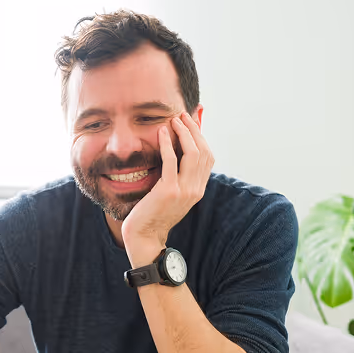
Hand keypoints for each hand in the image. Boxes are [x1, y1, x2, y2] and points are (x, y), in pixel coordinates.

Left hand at [121, 111, 214, 253]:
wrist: (145, 237)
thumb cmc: (153, 215)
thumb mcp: (173, 195)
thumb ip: (179, 179)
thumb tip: (177, 156)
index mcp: (198, 190)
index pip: (208, 157)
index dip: (201, 137)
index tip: (190, 123)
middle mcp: (195, 190)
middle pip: (203, 151)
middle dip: (193, 130)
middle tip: (182, 115)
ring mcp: (184, 190)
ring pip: (192, 153)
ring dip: (183, 133)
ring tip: (173, 120)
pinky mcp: (168, 190)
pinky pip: (171, 160)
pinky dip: (167, 143)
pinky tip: (161, 133)